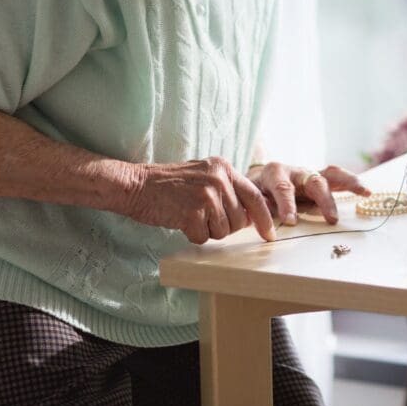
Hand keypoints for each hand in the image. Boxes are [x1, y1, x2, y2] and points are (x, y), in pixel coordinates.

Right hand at [126, 157, 275, 244]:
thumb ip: (227, 190)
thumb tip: (251, 216)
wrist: (137, 184)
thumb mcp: (204, 176)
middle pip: (239, 220)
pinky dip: (191, 235)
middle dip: (223, 225)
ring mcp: (206, 196)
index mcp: (224, 168)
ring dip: (206, 230)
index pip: (255, 196)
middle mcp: (219, 179)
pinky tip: (180, 220)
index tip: (269, 234)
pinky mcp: (192, 213)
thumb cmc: (169, 185)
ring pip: (223, 231)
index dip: (264, 219)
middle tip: (201, 215)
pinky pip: (203, 237)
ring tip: (189, 214)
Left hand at [247, 163, 370, 225]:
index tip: (291, 221)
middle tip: (331, 219)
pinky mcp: (318, 180)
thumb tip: (269, 224)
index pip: (282, 188)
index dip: (287, 204)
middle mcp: (295, 171)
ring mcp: (308, 174)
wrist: (254, 179)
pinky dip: (352, 184)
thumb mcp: (250, 199)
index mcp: (273, 173)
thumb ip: (259, 209)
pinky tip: (367, 192)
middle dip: (323, 199)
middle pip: (313, 181)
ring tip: (364, 191)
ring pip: (330, 174)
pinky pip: (337, 179)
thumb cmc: (253, 192)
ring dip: (348, 183)